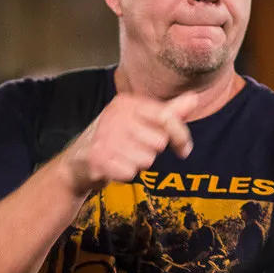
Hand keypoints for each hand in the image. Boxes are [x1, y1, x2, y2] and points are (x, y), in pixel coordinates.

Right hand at [61, 92, 197, 194]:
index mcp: (126, 103)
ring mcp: (104, 136)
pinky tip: (115, 168)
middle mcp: (115, 116)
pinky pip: (130, 173)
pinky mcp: (97, 158)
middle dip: (152, 152)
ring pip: (146, 160)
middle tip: (134, 149)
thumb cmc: (115, 140)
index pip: (166, 117)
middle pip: (158, 142)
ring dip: (138, 164)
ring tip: (123, 157)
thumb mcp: (141, 122)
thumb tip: (194, 98)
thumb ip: (168, 112)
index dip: (181, 136)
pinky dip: (126, 174)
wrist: (78, 163)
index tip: (184, 150)